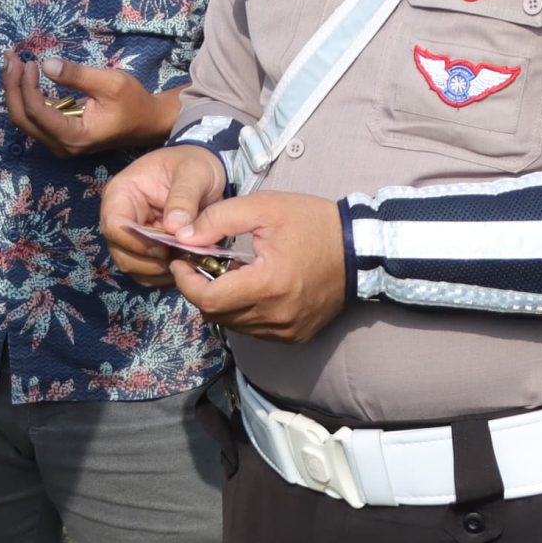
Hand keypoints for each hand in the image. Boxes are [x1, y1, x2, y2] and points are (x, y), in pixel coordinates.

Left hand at [2, 50, 166, 159]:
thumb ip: (77, 75)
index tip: (31, 61)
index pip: (37, 113)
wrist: (148, 122)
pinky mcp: (60, 134)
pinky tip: (24, 74)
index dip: (26, 86)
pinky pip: (34, 117)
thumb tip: (46, 65)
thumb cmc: (133, 102)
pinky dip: (26, 95)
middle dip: (12, 87)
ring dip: (16, 90)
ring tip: (13, 62)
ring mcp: (59, 142)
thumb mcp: (110, 82)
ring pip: (24, 119)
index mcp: (75, 136)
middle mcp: (62, 145)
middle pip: (22, 119)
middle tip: (10, 58)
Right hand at [101, 144, 228, 284]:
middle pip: (120, 251)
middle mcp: (121, 216)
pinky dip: (163, 276)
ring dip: (157, 272)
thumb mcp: (194, 173)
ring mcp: (132, 234)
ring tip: (185, 262)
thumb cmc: (195, 164)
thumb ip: (184, 198)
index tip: (164, 249)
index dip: (136, 243)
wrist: (206, 169)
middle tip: (179, 259)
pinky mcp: (146, 248)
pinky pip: (147, 272)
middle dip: (149, 263)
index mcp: (122, 193)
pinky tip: (184, 266)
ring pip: (132, 266)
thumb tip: (175, 229)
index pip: (114, 225)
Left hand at [167, 192, 348, 344]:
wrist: (360, 250)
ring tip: (227, 271)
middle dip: (199, 289)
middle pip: (216, 315)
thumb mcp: (263, 207)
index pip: (208, 300)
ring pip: (233, 324)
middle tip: (200, 263)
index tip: (181, 261)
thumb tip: (183, 237)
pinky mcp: (295, 335)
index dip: (185, 282)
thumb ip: (218, 220)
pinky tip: (249, 285)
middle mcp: (276, 317)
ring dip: (220, 301)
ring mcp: (287, 331)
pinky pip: (254, 329)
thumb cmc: (312, 223)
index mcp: (268, 285)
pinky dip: (242, 311)